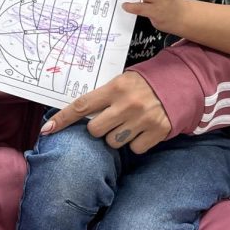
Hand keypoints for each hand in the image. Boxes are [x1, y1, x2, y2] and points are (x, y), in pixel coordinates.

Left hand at [41, 70, 170, 153]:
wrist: (182, 83)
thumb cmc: (147, 83)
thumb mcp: (124, 81)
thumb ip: (105, 96)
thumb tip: (81, 113)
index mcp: (115, 87)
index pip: (81, 106)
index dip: (62, 119)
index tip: (47, 130)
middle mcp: (127, 104)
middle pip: (95, 130)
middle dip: (99, 129)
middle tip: (111, 120)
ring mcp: (142, 120)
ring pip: (113, 142)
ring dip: (117, 137)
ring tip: (129, 123)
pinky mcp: (157, 132)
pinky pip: (134, 148)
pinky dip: (135, 143)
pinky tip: (143, 130)